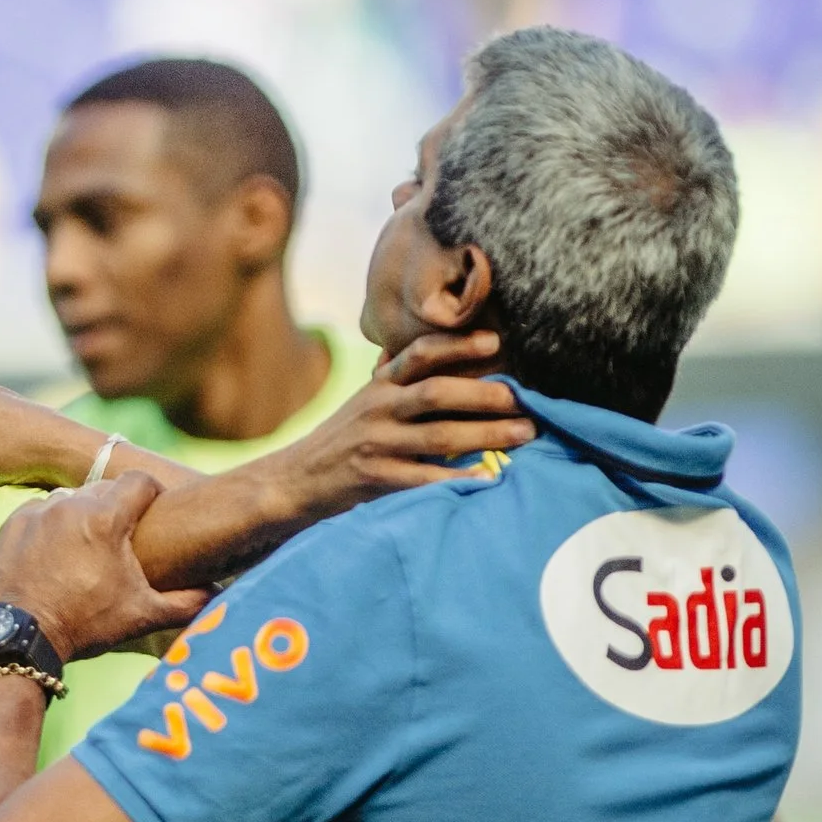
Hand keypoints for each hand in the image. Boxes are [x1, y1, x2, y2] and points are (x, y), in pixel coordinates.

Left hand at [0, 473, 213, 660]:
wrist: (18, 638)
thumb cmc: (83, 624)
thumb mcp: (141, 615)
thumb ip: (185, 602)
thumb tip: (219, 595)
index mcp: (104, 517)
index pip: (139, 481)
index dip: (152, 493)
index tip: (154, 511)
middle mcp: (68, 504)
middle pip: (103, 489)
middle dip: (116, 507)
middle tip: (121, 539)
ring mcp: (35, 513)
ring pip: (68, 499)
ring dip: (81, 515)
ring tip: (86, 548)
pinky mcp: (10, 526)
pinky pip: (38, 513)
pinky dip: (49, 527)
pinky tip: (53, 555)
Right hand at [242, 331, 530, 527]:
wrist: (295, 480)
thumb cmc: (342, 439)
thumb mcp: (365, 401)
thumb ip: (398, 379)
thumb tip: (442, 350)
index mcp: (379, 385)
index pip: (418, 353)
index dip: (456, 345)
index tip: (494, 341)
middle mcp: (377, 409)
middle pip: (437, 393)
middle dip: (485, 395)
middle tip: (524, 399)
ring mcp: (376, 444)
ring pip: (440, 436)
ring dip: (487, 435)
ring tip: (525, 433)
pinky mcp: (375, 479)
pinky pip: (425, 479)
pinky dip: (460, 479)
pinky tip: (490, 479)